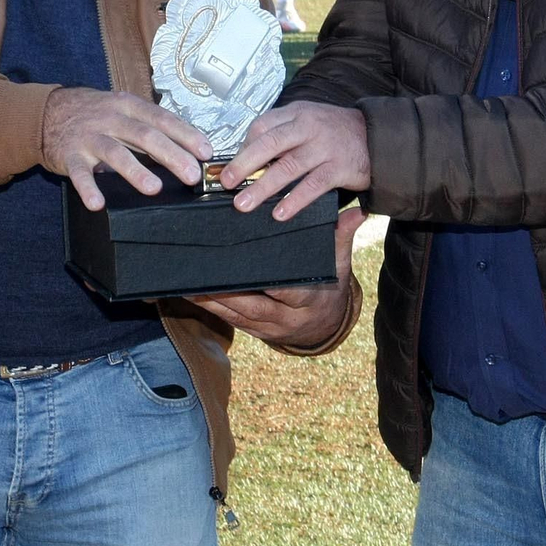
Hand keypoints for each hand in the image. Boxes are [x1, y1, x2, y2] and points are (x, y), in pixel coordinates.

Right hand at [42, 88, 212, 210]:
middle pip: (144, 135)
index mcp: (128, 106)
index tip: (205, 151)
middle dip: (170, 154)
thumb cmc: (94, 114)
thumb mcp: (122, 110)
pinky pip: (80, 173)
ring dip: (136, 170)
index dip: (185, 134)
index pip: (162, 119)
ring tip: (154, 188)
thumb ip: (149, 127)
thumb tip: (187, 149)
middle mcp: (110, 118)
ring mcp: (89, 136)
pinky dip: (88, 188)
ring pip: (115, 152)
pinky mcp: (69, 155)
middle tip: (191, 174)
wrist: (47, 111)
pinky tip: (98, 203)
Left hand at [188, 207, 366, 347]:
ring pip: (236, 316)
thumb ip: (341, 238)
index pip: (286, 291)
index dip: (266, 284)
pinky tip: (191, 295)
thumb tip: (357, 212)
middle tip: (202, 276)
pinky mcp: (254, 332)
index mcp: (307, 300)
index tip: (244, 268)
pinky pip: (230, 322)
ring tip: (188, 284)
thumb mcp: (340, 264)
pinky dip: (211, 309)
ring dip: (211, 302)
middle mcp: (286, 319)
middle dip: (226, 294)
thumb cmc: (331, 287)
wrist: (326, 325)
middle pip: (253, 306)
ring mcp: (269, 329)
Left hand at [219, 102, 370, 220]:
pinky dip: (294, 200)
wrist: (378, 137)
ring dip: (263, 187)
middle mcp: (308, 126)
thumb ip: (282, 134)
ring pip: (288, 167)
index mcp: (296, 113)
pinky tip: (279, 212)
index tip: (229, 166)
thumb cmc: (335, 132)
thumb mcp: (307, 121)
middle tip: (227, 182)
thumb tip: (247, 155)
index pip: (262, 126)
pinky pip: (312, 185)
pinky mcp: (339, 167)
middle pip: (269, 144)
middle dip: (244, 164)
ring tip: (244, 204)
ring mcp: (324, 146)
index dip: (243, 147)